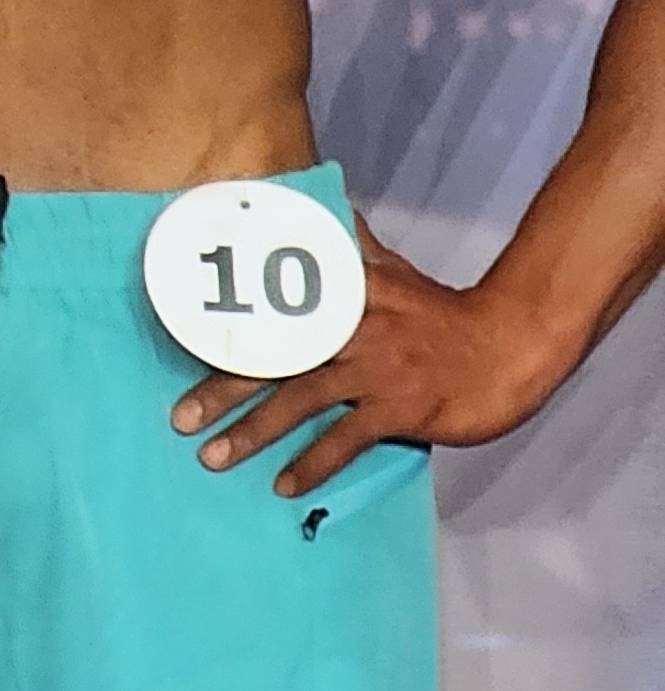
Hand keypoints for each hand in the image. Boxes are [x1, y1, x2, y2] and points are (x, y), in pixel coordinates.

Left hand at [173, 228, 563, 497]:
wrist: (511, 342)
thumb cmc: (444, 312)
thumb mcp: (393, 271)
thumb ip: (353, 248)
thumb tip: (328, 205)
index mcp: (342, 297)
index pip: (272, 311)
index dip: (226, 331)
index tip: (181, 347)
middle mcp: (349, 330)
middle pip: (273, 360)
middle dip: (221, 390)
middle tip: (179, 418)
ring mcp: (374, 370)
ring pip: (299, 402)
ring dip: (253, 433)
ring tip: (214, 457)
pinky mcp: (400, 408)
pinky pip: (345, 440)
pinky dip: (312, 464)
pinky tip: (284, 485)